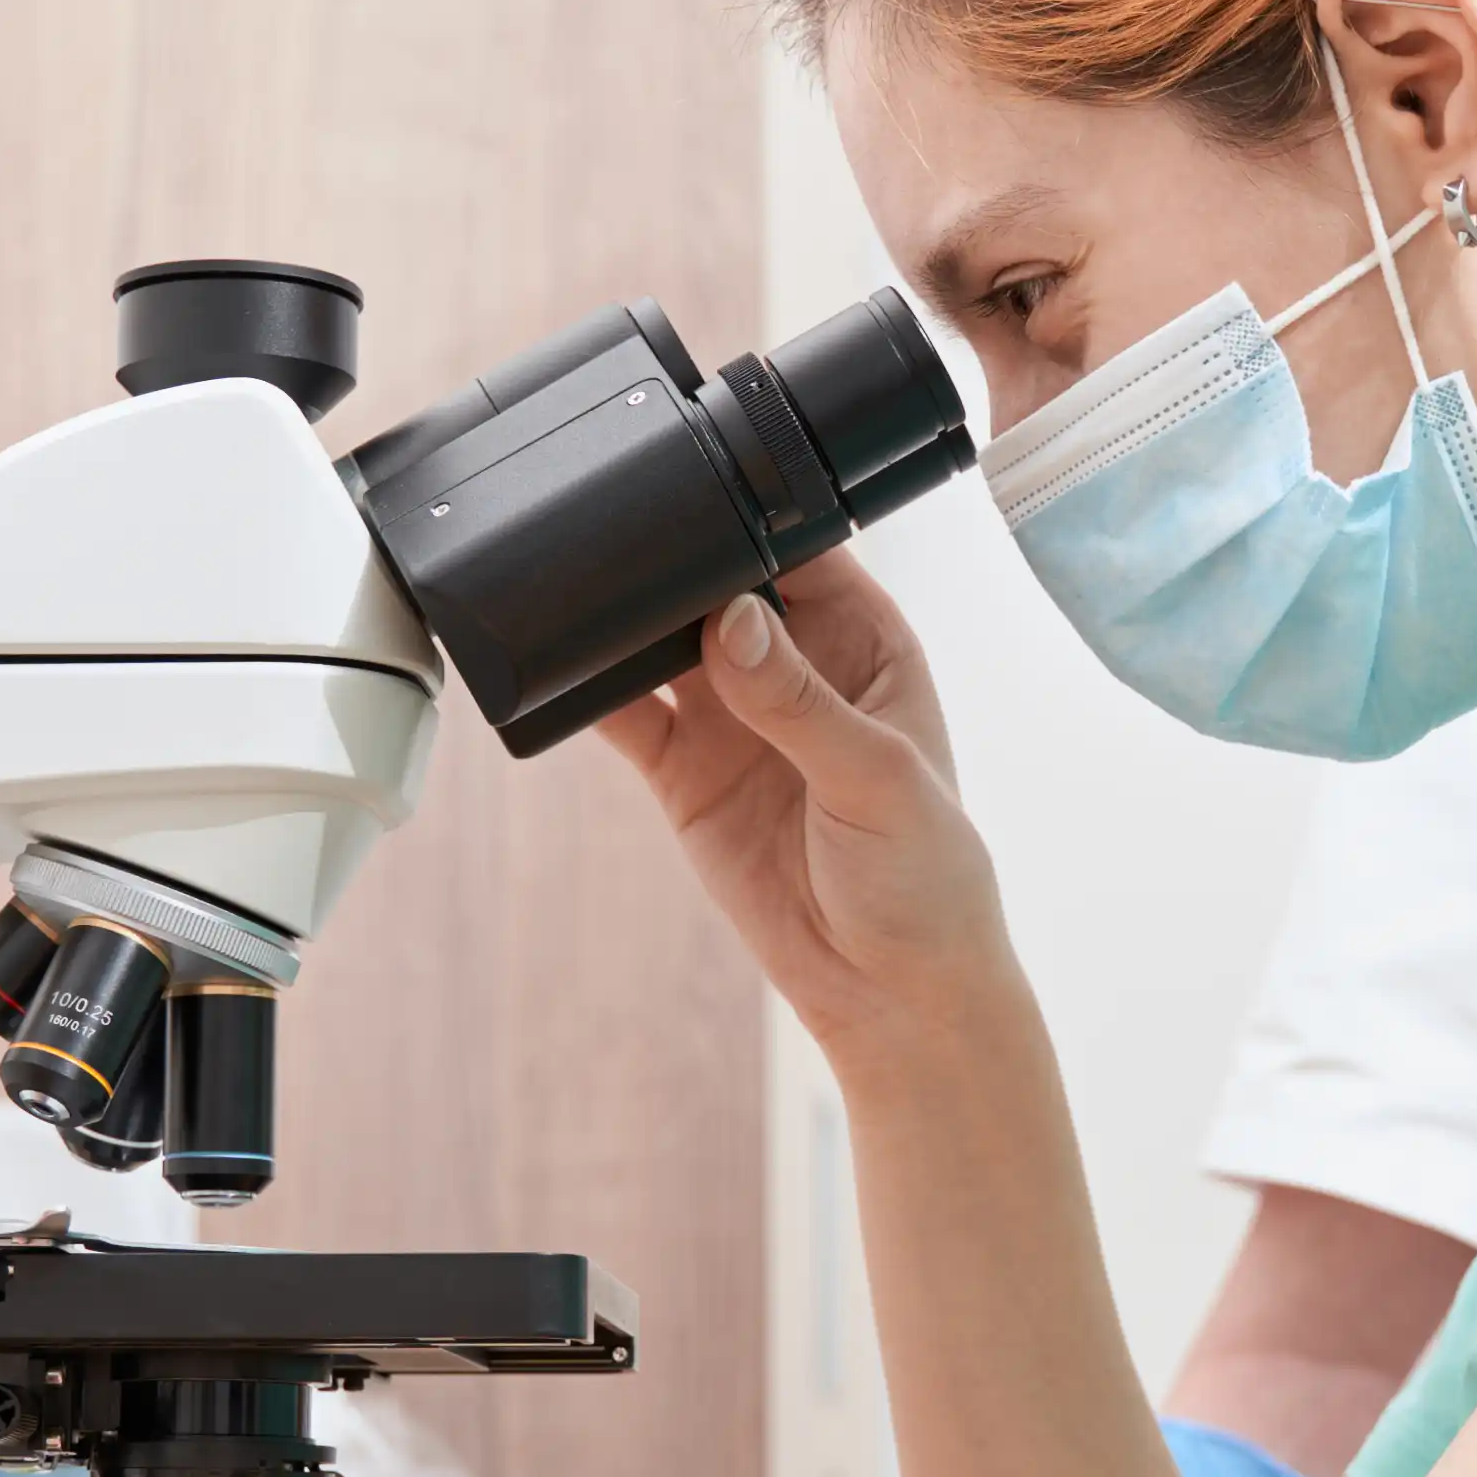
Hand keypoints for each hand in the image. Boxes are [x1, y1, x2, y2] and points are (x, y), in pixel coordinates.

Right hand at [596, 548, 1013, 1055]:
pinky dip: (584, 691)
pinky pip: (624, 713)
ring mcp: (732, 715)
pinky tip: (550, 667)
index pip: (795, 545)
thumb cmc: (926, 875)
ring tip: (567, 585)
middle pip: (714, 582)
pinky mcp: (684, 770)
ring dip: (619, 616)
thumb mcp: (876, 779)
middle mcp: (792, 661)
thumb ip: (801, 702)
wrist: (889, 990)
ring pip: (659, 639)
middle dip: (666, 556)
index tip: (688, 485)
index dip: (746, 512)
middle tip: (606, 530)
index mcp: (862, 637)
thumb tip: (730, 620)